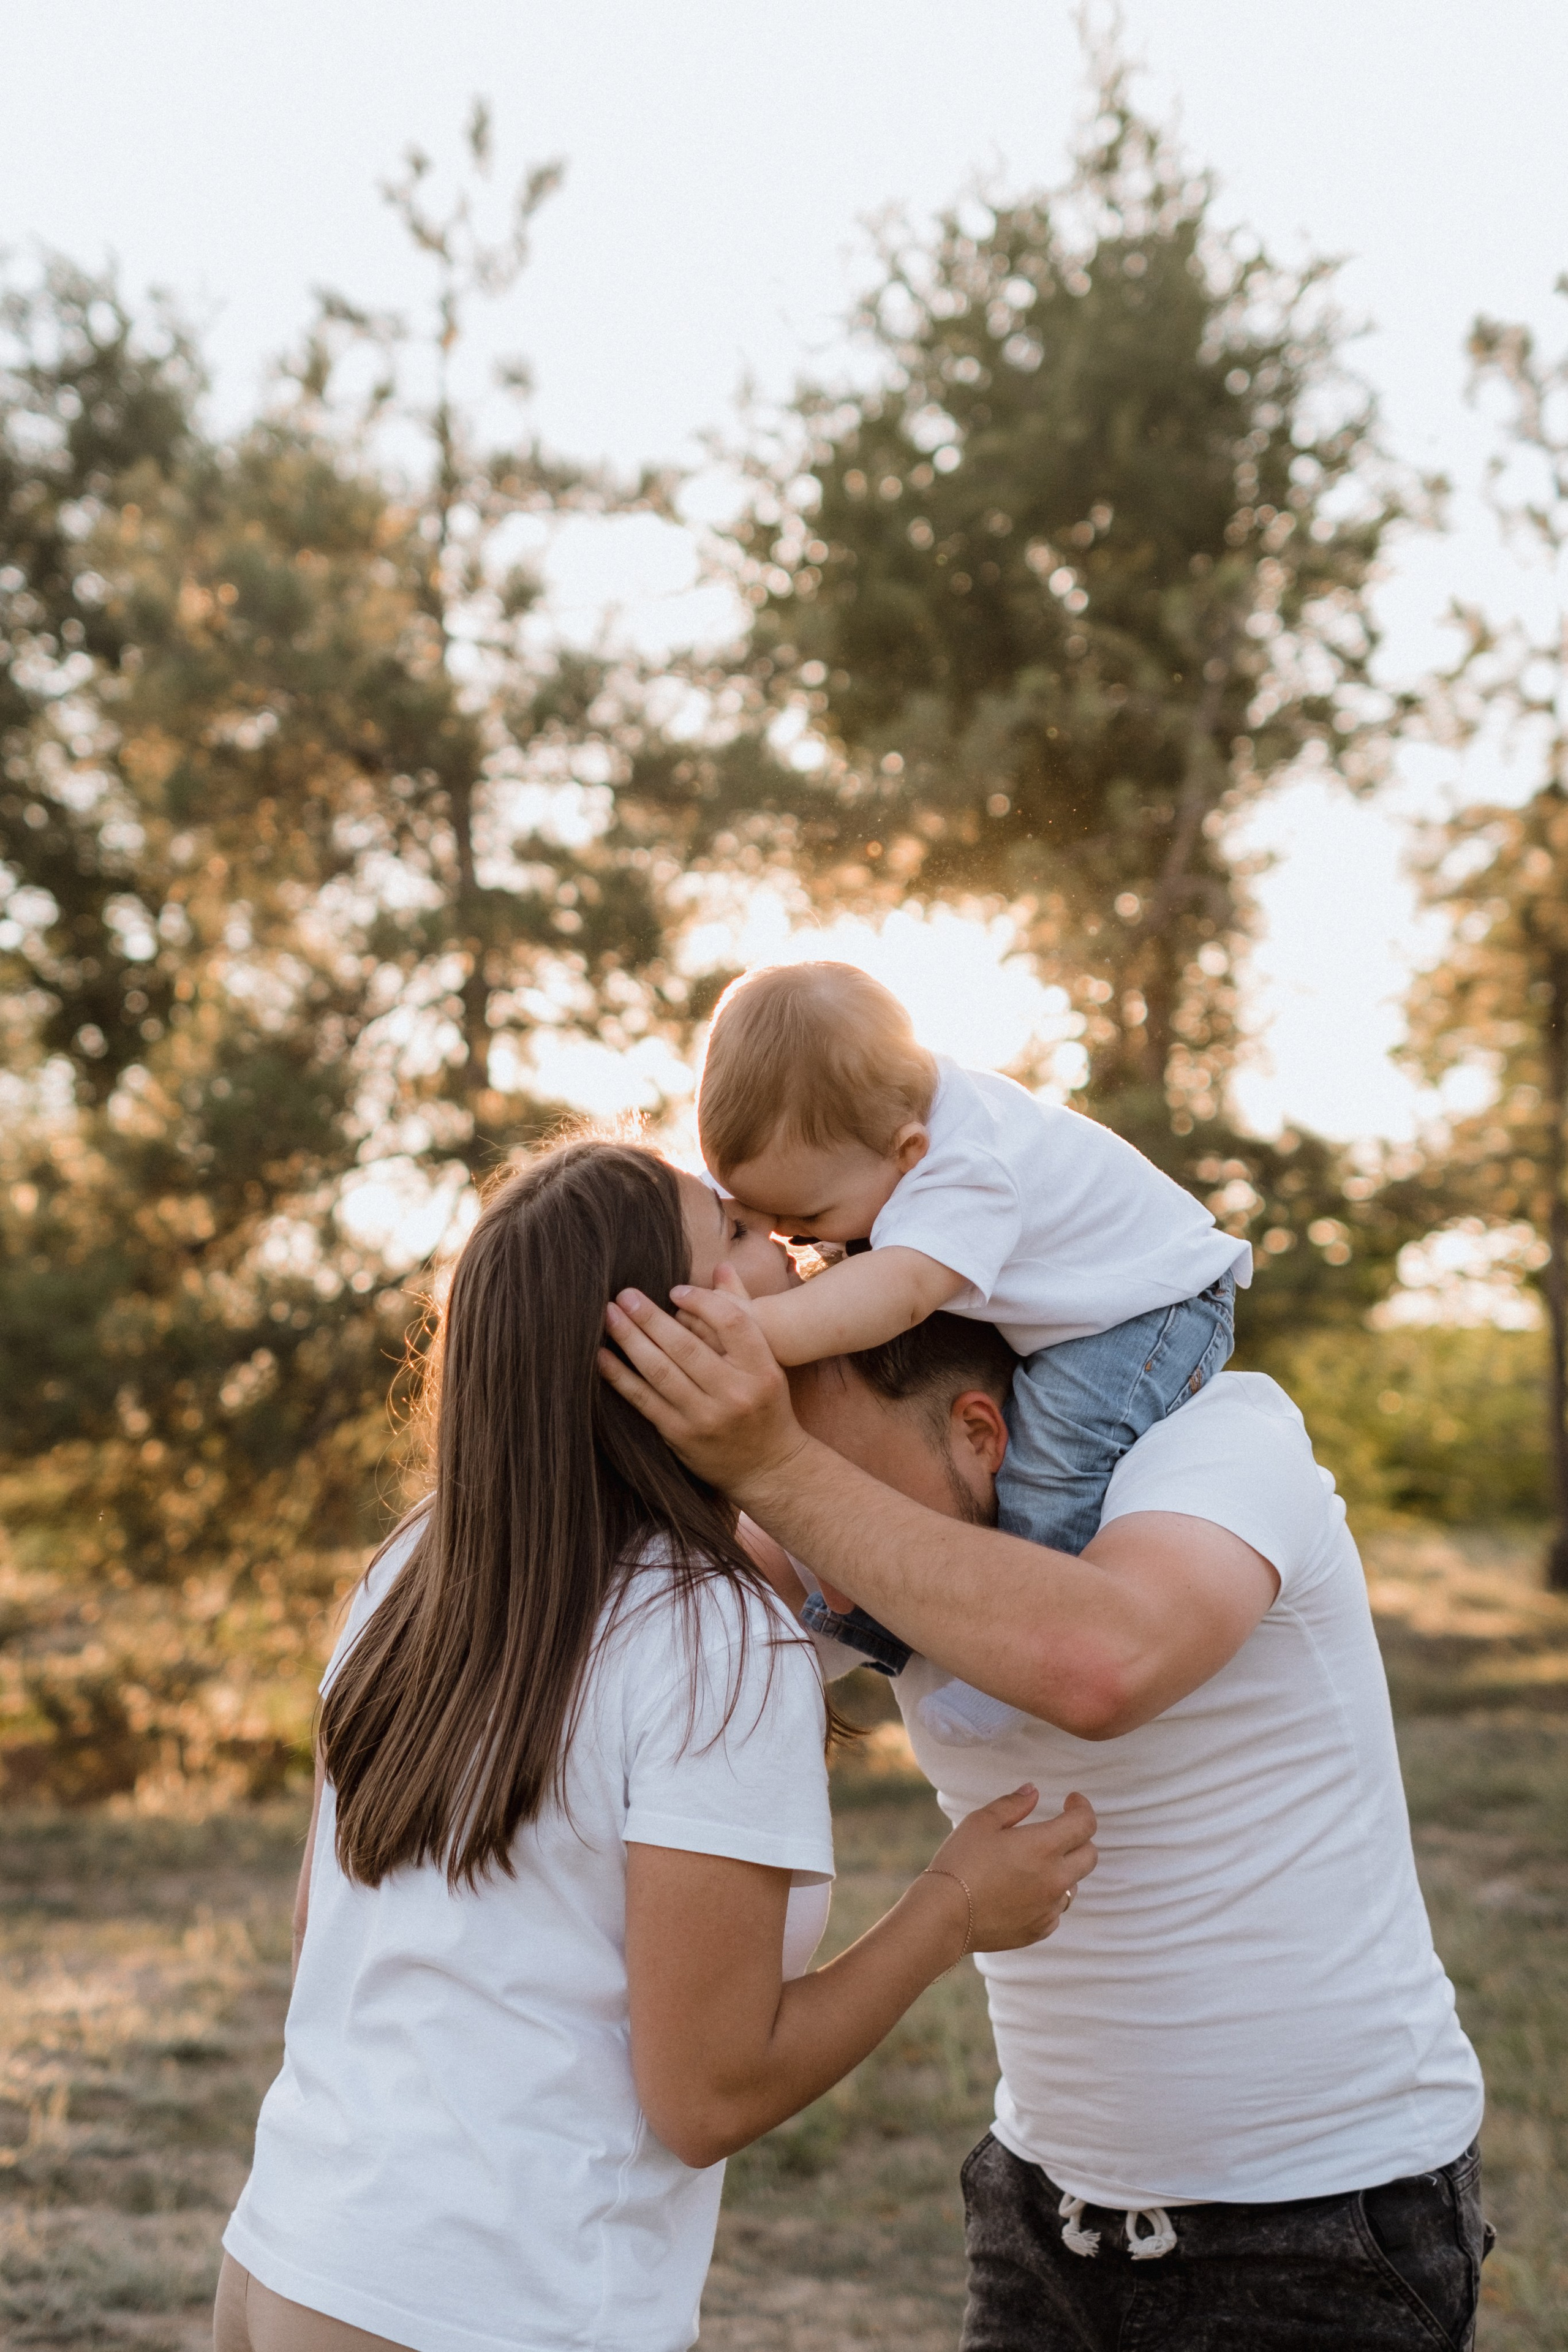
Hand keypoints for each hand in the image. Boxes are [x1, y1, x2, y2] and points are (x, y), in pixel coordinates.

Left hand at [600, 1266, 807, 1498]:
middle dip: (650, 1317)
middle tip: (625, 1294)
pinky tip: (602, 1356)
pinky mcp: (681, 1436)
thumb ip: (743, 1312)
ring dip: (630, 1340)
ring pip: (660, 1372)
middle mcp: (735, 1393)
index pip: (731, 1323)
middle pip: (687, 1346)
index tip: (674, 1289)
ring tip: (609, 1316)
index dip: (700, 1301)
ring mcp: (706, 1417)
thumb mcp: (768, 1361)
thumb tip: (721, 1266)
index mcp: (762, 1369)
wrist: (769, 1468)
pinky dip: (620, 1376)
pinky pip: (644, 1400)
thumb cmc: (766, 1405)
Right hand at [921, 1786, 1096, 1954]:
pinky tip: (1025, 1891)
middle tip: (1059, 1830)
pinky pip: (1055, 1910)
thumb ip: (1012, 1804)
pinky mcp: (1039, 1930)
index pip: (1084, 1824)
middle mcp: (1055, 1879)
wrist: (944, 1916)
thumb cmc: (960, 1863)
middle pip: (1089, 1855)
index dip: (1082, 1807)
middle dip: (1079, 1838)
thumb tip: (1033, 1791)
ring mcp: (1049, 1908)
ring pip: (1073, 1885)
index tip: (1071, 1800)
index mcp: (1044, 1847)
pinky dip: (1048, 1897)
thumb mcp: (981, 1822)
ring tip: (1035, 1863)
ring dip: (1063, 1870)